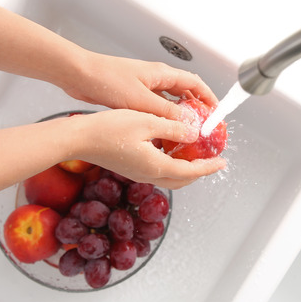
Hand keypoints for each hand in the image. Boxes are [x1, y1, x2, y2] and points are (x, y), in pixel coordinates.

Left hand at [63, 52, 218, 121]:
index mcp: (162, 73)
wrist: (79, 74)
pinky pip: (155, 106)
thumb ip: (167, 112)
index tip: (217, 112)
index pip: (195, 83)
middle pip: (185, 92)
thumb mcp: (141, 100)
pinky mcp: (133, 94)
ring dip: (179, 114)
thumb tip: (188, 123)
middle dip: (197, 108)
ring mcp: (144, 85)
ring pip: (169, 100)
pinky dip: (162, 117)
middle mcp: (156, 78)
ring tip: (186, 131)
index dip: (209, 97)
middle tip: (203, 126)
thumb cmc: (107, 80)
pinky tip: (162, 130)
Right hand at [66, 110, 225, 188]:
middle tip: (211, 162)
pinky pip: (157, 171)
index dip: (208, 167)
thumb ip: (173, 128)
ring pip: (170, 177)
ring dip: (185, 170)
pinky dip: (171, 165)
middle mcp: (147, 174)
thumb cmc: (107, 129)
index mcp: (155, 165)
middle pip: (182, 180)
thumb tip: (193, 133)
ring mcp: (137, 173)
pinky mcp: (130, 168)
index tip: (221, 163)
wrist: (79, 139)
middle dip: (199, 172)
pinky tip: (170, 150)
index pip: (190, 172)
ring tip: (195, 156)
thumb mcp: (146, 121)